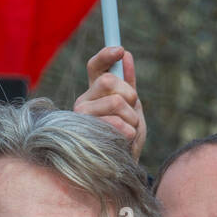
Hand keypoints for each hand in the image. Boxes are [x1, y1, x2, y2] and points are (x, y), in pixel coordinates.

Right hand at [74, 45, 145, 161]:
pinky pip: (116, 123)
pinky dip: (129, 131)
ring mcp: (83, 119)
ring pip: (115, 101)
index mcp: (94, 94)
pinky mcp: (88, 134)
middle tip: (133, 111)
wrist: (125, 166)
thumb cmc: (127, 138)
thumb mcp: (133, 108)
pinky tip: (125, 140)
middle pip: (108, 81)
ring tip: (130, 131)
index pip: (95, 67)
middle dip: (129, 95)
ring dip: (132, 117)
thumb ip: (129, 83)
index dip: (106, 56)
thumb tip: (127, 56)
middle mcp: (84, 102)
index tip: (121, 50)